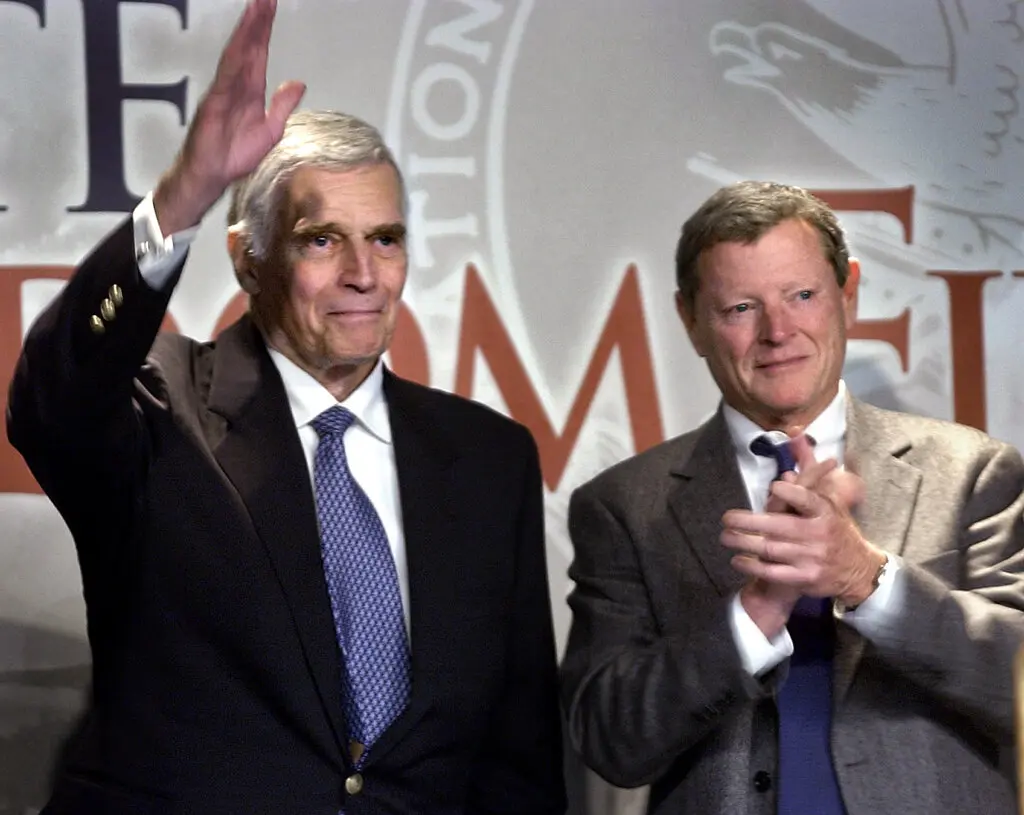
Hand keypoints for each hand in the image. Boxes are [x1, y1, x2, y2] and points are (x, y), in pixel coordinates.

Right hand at [154, 0, 305, 233]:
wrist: (212, 176)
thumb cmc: (234, 155)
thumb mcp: (271, 130)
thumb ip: (283, 106)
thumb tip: (298, 84)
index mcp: (250, 89)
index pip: (260, 52)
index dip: (265, 29)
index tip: (270, 5)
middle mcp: (237, 85)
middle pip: (249, 46)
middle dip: (257, 20)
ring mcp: (224, 91)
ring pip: (237, 54)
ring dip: (247, 31)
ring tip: (257, 8)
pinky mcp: (215, 103)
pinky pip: (227, 76)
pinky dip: (235, 58)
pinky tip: (243, 42)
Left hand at [737, 436, 834, 635]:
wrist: (858, 569)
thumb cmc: (836, 528)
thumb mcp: (829, 498)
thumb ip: (809, 469)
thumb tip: (794, 437)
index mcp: (825, 512)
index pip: (809, 501)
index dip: (792, 494)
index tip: (774, 487)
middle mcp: (818, 534)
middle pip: (779, 527)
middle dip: (749, 523)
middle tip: (726, 518)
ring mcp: (812, 558)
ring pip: (771, 549)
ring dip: (744, 543)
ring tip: (725, 537)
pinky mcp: (805, 578)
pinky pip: (773, 573)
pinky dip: (753, 567)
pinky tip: (737, 560)